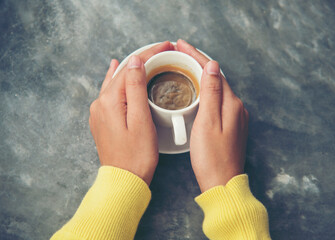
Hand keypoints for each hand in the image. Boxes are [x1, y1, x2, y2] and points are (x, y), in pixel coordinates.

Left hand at [89, 41, 173, 184]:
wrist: (124, 180)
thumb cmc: (137, 155)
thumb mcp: (141, 120)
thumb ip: (136, 88)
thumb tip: (134, 60)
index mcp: (110, 100)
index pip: (130, 67)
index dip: (150, 53)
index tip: (167, 46)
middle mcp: (100, 103)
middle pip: (122, 72)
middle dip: (143, 59)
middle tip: (163, 50)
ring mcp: (99, 112)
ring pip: (116, 81)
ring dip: (132, 69)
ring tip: (148, 58)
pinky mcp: (102, 120)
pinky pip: (111, 92)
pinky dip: (120, 80)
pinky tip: (118, 71)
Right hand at [177, 39, 248, 191]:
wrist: (222, 183)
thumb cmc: (212, 157)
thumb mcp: (208, 122)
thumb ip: (211, 93)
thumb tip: (212, 66)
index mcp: (231, 104)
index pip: (213, 71)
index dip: (196, 56)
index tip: (181, 44)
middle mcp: (236, 107)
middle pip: (216, 77)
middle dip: (198, 62)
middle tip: (179, 52)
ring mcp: (234, 117)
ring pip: (217, 88)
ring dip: (202, 75)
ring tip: (184, 66)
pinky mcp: (230, 125)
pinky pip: (217, 100)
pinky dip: (206, 90)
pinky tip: (196, 91)